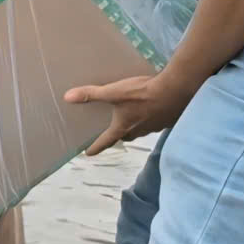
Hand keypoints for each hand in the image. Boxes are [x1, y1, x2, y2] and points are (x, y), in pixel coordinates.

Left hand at [65, 70, 197, 153]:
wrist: (175, 90)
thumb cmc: (142, 93)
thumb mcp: (114, 92)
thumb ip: (91, 94)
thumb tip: (68, 97)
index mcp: (123, 127)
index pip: (105, 141)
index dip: (95, 147)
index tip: (88, 153)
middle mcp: (138, 131)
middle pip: (124, 137)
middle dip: (117, 136)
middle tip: (111, 132)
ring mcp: (154, 127)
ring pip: (140, 130)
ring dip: (134, 127)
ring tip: (131, 118)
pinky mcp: (166, 120)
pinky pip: (154, 123)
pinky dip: (149, 119)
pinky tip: (152, 111)